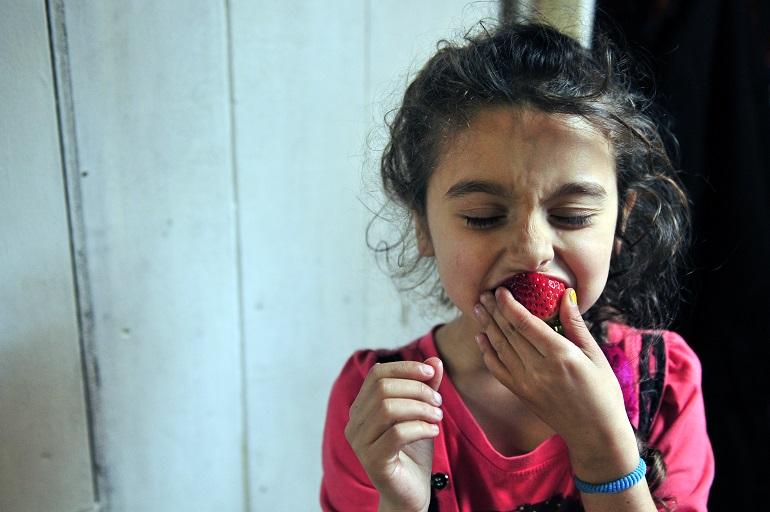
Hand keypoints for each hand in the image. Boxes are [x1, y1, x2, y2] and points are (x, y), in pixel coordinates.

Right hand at [344, 357, 443, 511]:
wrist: (410, 493)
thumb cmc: (413, 452)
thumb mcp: (421, 414)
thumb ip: (425, 388)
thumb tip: (434, 361)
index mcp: (361, 408)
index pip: (376, 374)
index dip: (405, 368)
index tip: (431, 374)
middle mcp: (354, 423)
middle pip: (382, 388)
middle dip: (417, 389)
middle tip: (438, 401)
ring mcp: (360, 443)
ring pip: (388, 408)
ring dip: (420, 408)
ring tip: (437, 416)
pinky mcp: (373, 461)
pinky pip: (397, 433)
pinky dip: (420, 427)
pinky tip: (434, 432)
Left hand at [473, 288, 638, 477]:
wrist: (595, 433)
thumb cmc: (602, 392)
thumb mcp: (595, 355)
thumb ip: (576, 324)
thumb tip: (566, 294)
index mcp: (559, 355)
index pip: (524, 323)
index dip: (509, 304)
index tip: (501, 289)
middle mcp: (538, 368)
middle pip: (508, 332)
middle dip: (494, 310)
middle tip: (484, 292)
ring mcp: (526, 382)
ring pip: (500, 348)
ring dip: (487, 326)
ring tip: (478, 308)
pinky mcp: (520, 393)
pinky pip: (497, 369)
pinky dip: (487, 352)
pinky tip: (481, 337)